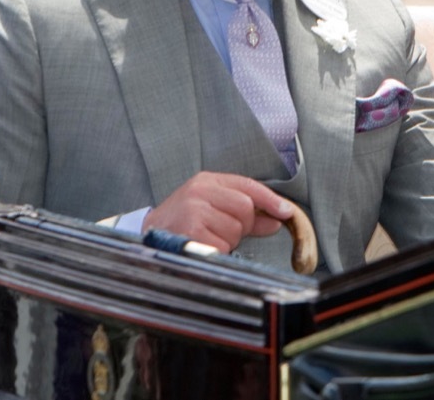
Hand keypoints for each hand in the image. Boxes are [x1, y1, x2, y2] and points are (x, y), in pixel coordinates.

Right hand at [142, 172, 293, 253]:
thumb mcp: (213, 208)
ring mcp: (194, 211)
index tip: (286, 212)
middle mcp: (199, 191)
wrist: (147, 236)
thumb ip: (247, 214)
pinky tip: (201, 246)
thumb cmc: (184, 221)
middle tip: (223, 230)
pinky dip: (218, 251)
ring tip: (207, 237)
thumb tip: (278, 221)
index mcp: (207, 181)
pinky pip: (223, 246)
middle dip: (242, 225)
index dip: (271, 200)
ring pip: (235, 229)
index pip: (248, 186)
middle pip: (246, 208)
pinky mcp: (190, 233)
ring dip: (228, 240)